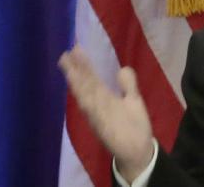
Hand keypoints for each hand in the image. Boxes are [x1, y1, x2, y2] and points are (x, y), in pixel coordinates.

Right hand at [59, 49, 155, 179]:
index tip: (75, 49)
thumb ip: (128, 85)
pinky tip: (82, 96)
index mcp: (104, 99)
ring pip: (86, 98)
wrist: (138, 152)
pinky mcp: (105, 129)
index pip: (91, 79)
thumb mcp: (133, 101)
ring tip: (69, 70)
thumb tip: (121, 68)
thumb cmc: (134, 127)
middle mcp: (98, 107)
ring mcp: (100, 118)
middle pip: (85, 86)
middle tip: (65, 54)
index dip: (83, 66)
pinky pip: (95, 116)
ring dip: (78, 85)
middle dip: (76, 71)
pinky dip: (89, 106)